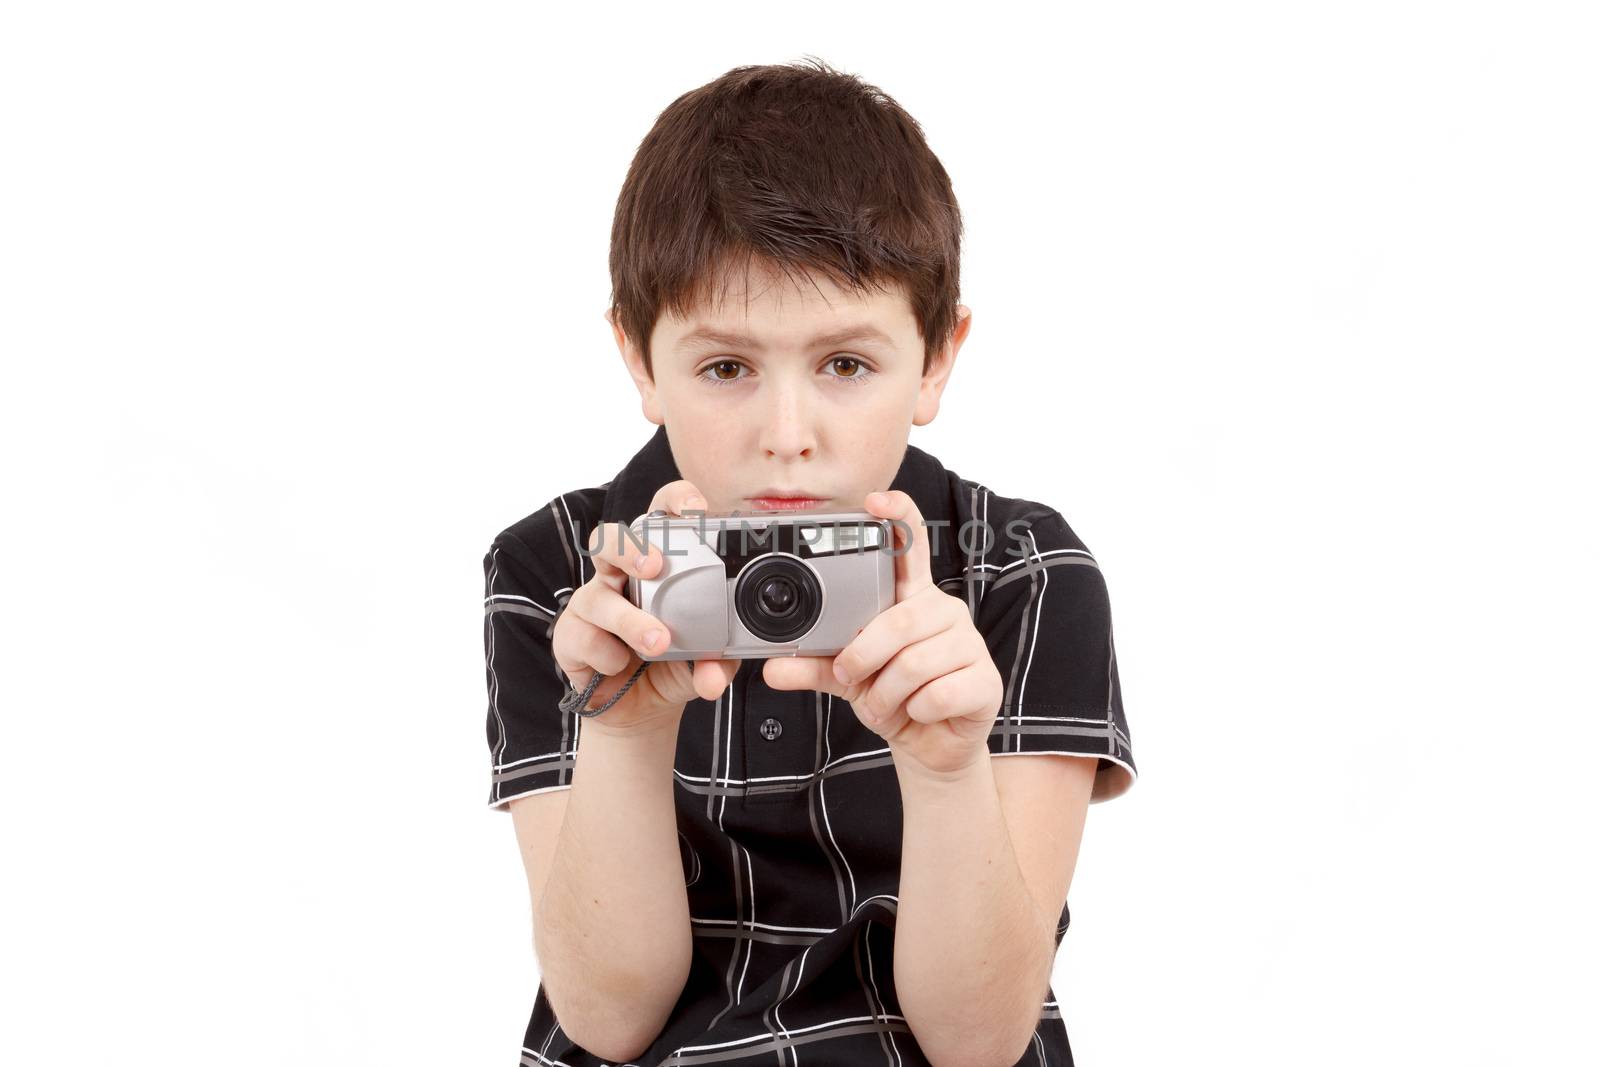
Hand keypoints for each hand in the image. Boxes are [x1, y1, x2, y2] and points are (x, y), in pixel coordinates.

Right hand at [552, 479, 739, 731]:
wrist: (639, 708)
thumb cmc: (671, 664)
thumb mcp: (705, 661)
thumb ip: (717, 662)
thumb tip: (716, 674)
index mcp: (656, 566)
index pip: (660, 516)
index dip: (674, 502)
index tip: (696, 511)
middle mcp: (619, 576)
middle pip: (610, 539)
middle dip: (630, 547)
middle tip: (655, 565)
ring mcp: (592, 603)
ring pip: (599, 596)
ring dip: (630, 620)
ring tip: (658, 641)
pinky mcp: (571, 635)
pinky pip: (585, 638)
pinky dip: (609, 655)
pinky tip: (622, 665)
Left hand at [762, 489, 1003, 776]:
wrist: (931, 744)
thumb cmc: (892, 695)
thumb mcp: (846, 677)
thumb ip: (813, 665)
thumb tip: (772, 667)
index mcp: (911, 597)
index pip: (911, 543)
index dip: (898, 515)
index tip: (874, 501)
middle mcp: (943, 611)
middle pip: (899, 620)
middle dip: (863, 656)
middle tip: (850, 676)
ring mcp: (969, 643)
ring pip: (914, 663)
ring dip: (886, 693)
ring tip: (883, 702)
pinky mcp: (984, 680)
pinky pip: (939, 693)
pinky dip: (916, 711)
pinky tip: (918, 712)